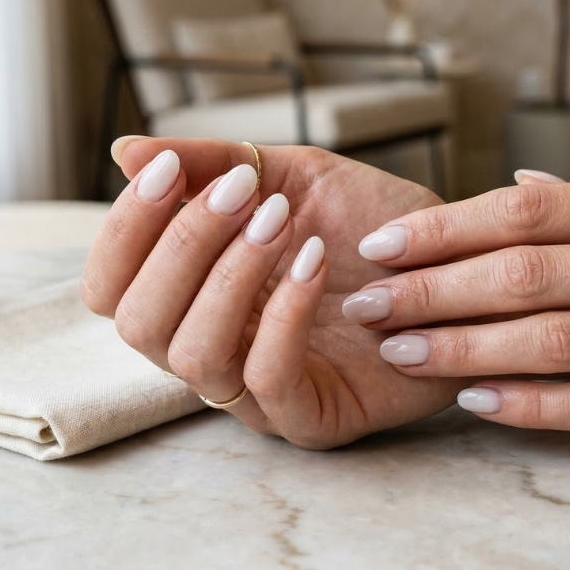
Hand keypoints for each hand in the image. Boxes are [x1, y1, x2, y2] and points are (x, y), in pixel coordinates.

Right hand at [80, 136, 468, 448]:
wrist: (460, 261)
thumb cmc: (370, 225)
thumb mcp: (291, 174)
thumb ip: (212, 163)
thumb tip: (125, 152)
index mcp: (189, 293)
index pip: (109, 284)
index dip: (125, 228)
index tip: (168, 171)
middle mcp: (210, 345)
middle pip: (136, 322)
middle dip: (180, 247)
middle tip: (243, 193)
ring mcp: (255, 389)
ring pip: (193, 357)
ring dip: (229, 277)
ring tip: (279, 223)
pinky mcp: (311, 417)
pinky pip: (268, 383)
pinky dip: (282, 317)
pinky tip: (314, 263)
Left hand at [344, 176, 569, 447]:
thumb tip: (509, 191)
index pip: (528, 210)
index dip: (444, 227)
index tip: (381, 243)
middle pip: (526, 272)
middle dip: (430, 288)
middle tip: (364, 301)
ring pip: (551, 338)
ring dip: (462, 347)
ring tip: (398, 349)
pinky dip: (529, 404)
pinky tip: (473, 401)